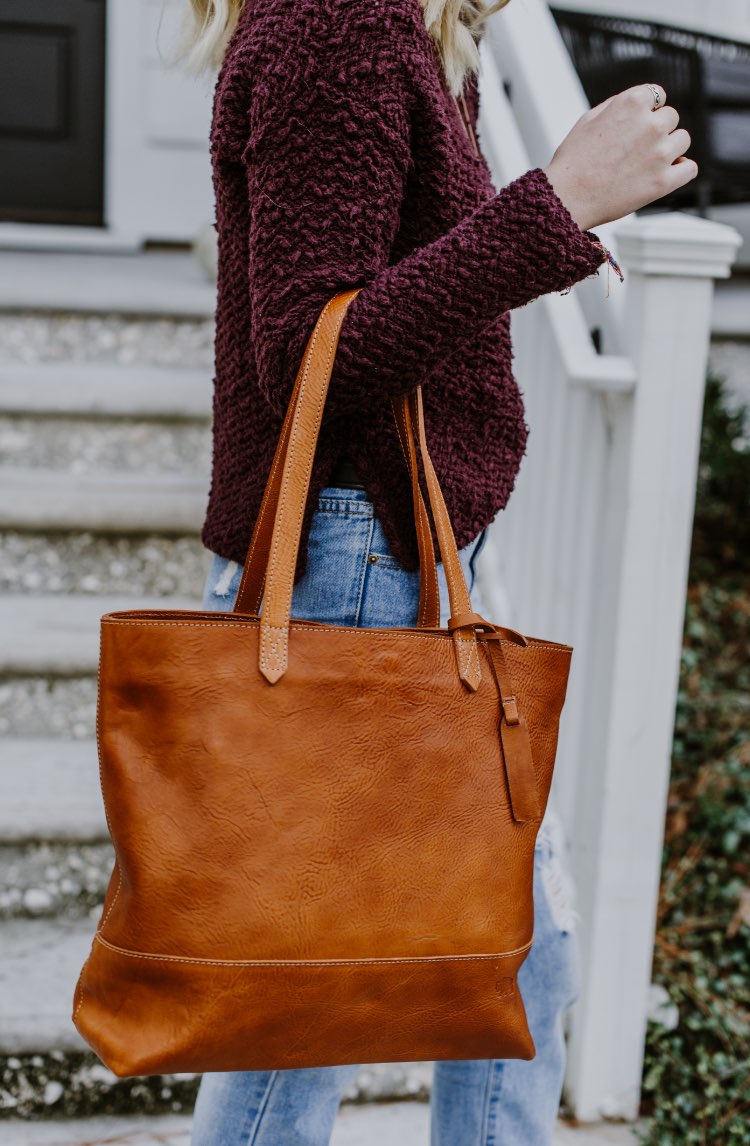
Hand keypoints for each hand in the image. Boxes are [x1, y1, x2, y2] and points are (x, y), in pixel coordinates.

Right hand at [543, 84, 697, 231]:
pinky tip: (667, 173)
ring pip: (683, 140)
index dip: (646, 111)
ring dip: (670, 148)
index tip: (635, 126)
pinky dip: (682, 169)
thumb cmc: (573, 161)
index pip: (657, 96)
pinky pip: (689, 168)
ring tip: (647, 162)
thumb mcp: (589, 119)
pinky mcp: (663, 182)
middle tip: (635, 149)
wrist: (566, 198)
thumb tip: (642, 103)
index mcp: (631, 103)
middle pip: (671, 117)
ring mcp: (659, 153)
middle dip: (656, 130)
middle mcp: (650, 125)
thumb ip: (619, 105)